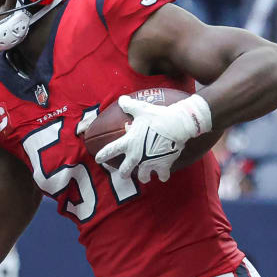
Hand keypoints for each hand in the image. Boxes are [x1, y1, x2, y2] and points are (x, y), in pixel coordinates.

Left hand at [94, 94, 211, 182]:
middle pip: (125, 171)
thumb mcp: (141, 109)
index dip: (102, 156)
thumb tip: (122, 99)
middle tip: (124, 174)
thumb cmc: (157, 116)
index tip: (98, 160)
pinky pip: (162, 176)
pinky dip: (163, 176)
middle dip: (124, 174)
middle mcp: (136, 156)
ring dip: (143, 177)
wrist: (177, 124)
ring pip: (143, 177)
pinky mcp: (163, 166)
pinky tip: (163, 174)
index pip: (110, 150)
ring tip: (145, 176)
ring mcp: (149, 163)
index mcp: (128, 142)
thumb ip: (130, 105)